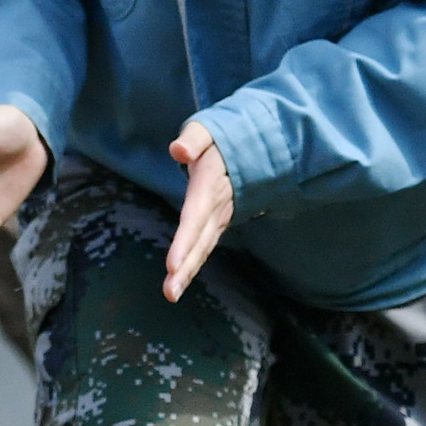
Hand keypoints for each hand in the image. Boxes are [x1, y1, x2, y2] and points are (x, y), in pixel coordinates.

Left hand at [164, 121, 233, 301]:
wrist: (256, 146)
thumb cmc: (221, 138)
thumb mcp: (206, 130)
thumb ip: (193, 139)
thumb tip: (178, 150)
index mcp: (209, 185)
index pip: (195, 216)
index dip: (185, 241)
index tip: (172, 265)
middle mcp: (216, 206)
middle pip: (200, 240)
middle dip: (186, 267)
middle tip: (170, 293)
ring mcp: (220, 216)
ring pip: (203, 247)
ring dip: (188, 271)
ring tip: (171, 294)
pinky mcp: (218, 221)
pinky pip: (205, 244)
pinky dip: (193, 263)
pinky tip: (179, 280)